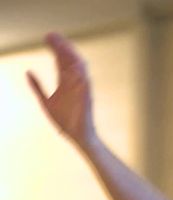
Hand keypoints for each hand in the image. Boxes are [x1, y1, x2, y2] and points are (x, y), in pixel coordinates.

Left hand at [27, 33, 96, 147]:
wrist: (76, 135)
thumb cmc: (64, 121)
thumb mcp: (45, 101)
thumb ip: (37, 87)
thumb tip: (28, 72)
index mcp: (65, 83)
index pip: (60, 61)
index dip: (55, 49)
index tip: (47, 38)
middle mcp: (74, 82)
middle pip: (68, 60)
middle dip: (61, 47)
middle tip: (51, 35)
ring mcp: (81, 88)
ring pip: (77, 66)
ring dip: (70, 54)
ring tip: (61, 43)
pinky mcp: (87, 95)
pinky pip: (84, 79)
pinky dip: (80, 70)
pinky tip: (73, 60)